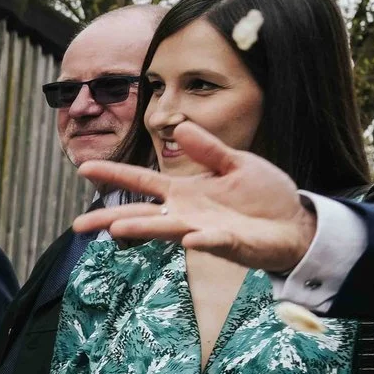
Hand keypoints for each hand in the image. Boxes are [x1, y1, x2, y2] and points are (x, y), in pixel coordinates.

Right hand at [74, 122, 313, 274]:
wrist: (294, 224)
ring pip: (167, 230)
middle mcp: (186, 213)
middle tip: (79, 223)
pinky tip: (192, 237)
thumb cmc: (263, 196)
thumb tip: (181, 129)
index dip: (115, 175)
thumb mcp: (236, 163)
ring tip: (119, 229)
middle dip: (110, 218)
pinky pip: (214, 241)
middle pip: (141, 215)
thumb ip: (208, 150)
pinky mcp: (230, 244)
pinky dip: (204, 240)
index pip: (143, 183)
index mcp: (185, 192)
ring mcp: (204, 230)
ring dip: (144, 229)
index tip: (84, 168)